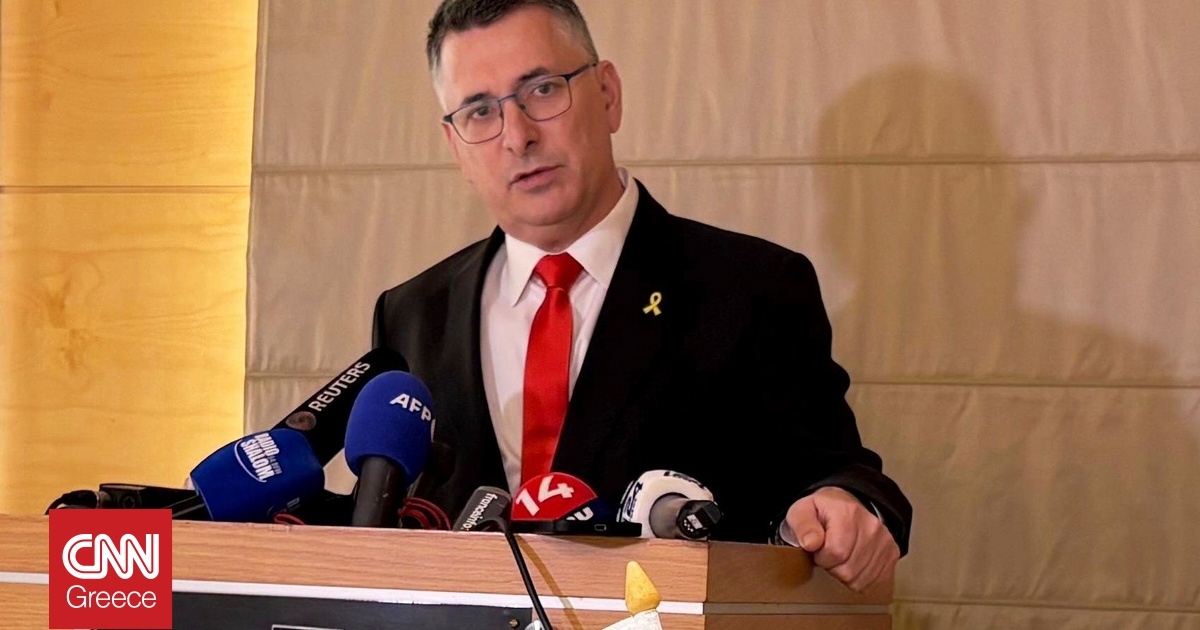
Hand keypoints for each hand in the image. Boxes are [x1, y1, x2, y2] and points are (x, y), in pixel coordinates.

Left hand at [785, 486, 899, 591]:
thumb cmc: (822, 512)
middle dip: (832, 567)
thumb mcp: (802, 512)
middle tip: (829, 553)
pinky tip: (853, 563)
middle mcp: (871, 526)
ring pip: (860, 579)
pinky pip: (874, 581)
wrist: (845, 506)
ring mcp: (884, 540)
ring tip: (840, 557)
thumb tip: (811, 543)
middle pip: (848, 570)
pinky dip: (859, 578)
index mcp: (848, 513)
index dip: (821, 557)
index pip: (836, 552)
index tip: (819, 549)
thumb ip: (802, 526)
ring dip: (845, 574)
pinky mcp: (892, 553)